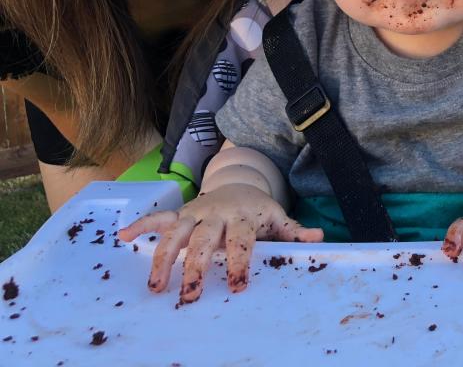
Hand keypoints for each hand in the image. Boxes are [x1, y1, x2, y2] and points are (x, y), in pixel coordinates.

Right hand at [118, 183, 323, 302]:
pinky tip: (123, 237)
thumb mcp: (278, 219)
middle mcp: (217, 213)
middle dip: (196, 268)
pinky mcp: (181, 212)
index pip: (242, 241)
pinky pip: (158, 217)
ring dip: (164, 258)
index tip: (237, 286)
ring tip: (156, 287)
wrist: (241, 183)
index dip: (240, 262)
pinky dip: (141, 224)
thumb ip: (294, 232)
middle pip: (204, 240)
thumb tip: (319, 240)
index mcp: (244, 217)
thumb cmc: (260, 212)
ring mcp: (196, 212)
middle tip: (190, 297)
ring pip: (176, 233)